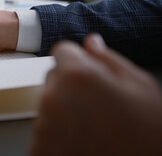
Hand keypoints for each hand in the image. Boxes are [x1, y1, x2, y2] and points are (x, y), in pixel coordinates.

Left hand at [30, 34, 161, 155]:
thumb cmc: (148, 134)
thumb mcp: (140, 86)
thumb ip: (108, 59)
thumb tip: (91, 43)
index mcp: (77, 75)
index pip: (61, 51)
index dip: (77, 60)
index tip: (86, 72)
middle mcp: (53, 97)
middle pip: (52, 78)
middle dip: (69, 85)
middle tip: (95, 105)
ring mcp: (44, 125)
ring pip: (47, 104)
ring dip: (63, 111)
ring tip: (92, 126)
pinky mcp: (39, 148)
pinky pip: (43, 130)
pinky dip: (56, 134)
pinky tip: (81, 140)